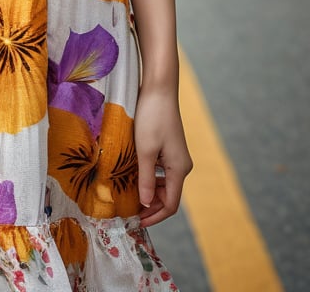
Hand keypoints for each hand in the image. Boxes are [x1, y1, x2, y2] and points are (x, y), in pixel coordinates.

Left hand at [134, 84, 192, 227]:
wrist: (159, 88)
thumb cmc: (152, 117)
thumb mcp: (145, 150)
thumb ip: (146, 179)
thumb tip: (146, 204)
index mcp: (179, 169)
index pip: (170, 204)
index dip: (154, 216)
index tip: (136, 222)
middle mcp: (181, 165)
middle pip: (167, 195)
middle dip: (150, 205)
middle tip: (128, 210)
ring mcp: (175, 156)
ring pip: (163, 183)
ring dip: (148, 190)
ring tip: (127, 194)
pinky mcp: (168, 147)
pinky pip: (159, 170)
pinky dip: (148, 176)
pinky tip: (132, 175)